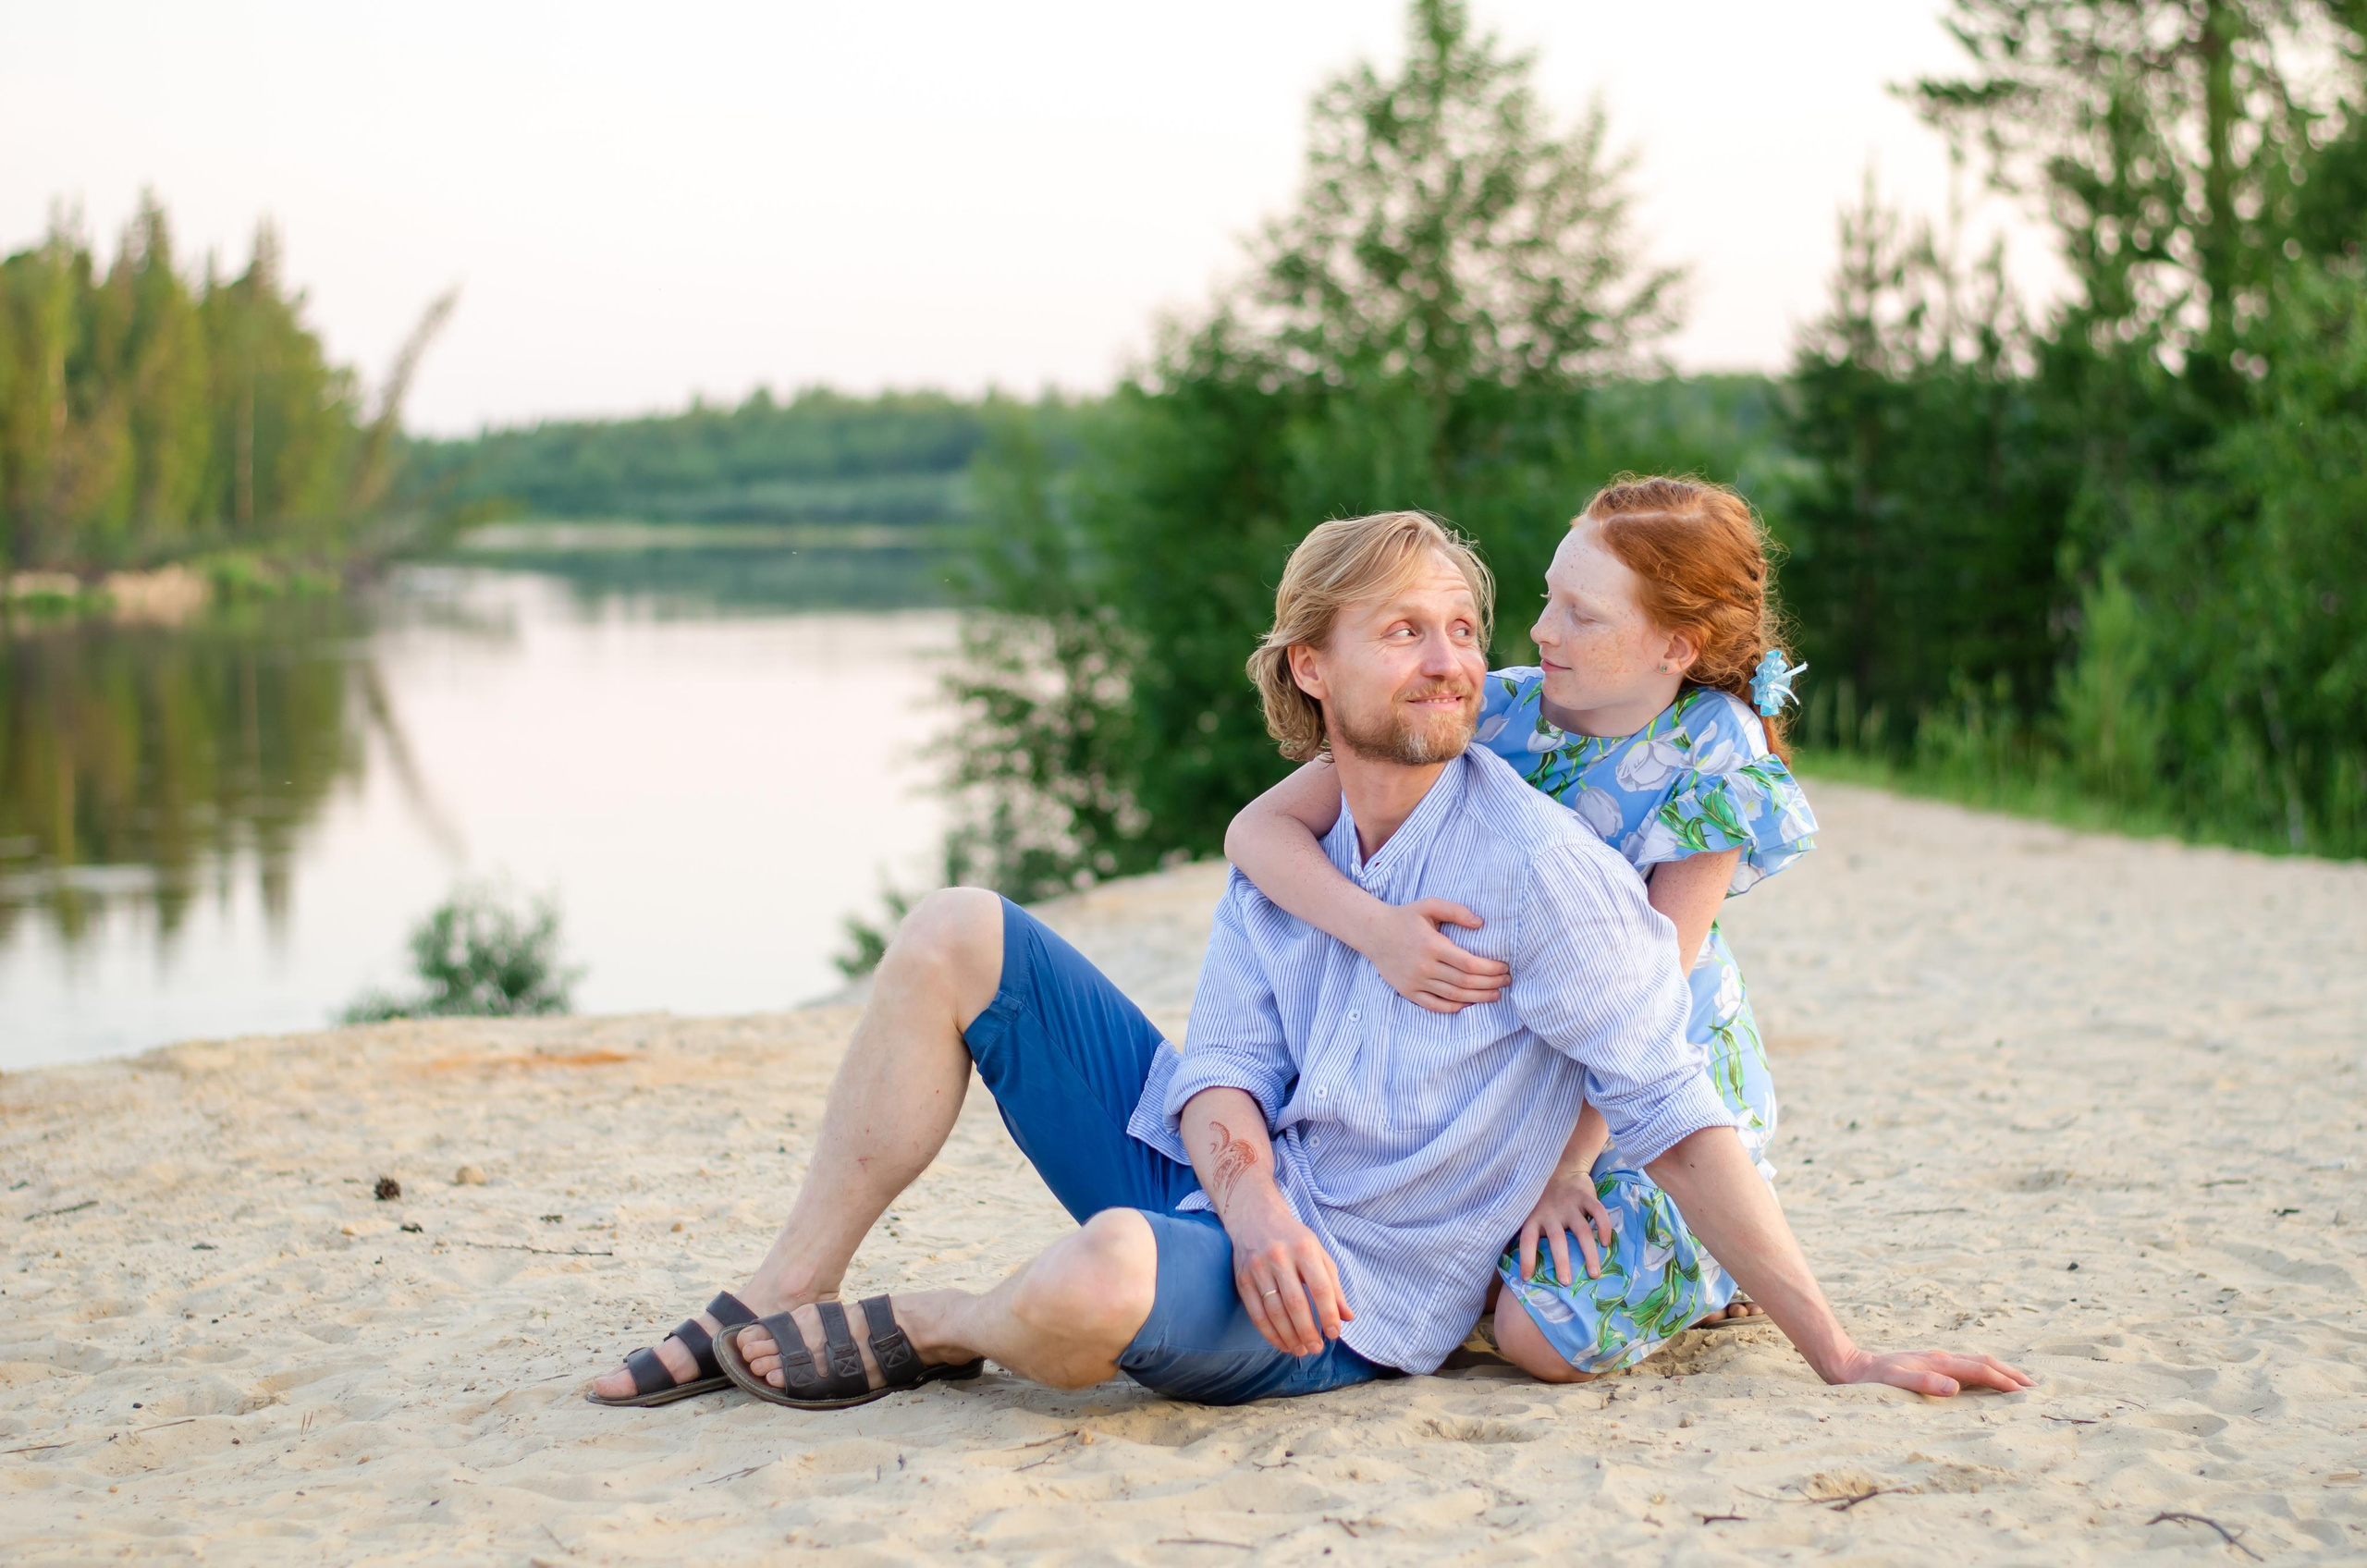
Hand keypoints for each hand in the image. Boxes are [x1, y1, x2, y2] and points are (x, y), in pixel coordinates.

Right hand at [1225, 1186, 1353, 1356]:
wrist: (1255, 1217)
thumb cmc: (1294, 1239)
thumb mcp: (1319, 1254)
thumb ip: (1334, 1286)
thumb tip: (1348, 1317)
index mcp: (1304, 1248)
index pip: (1320, 1287)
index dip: (1328, 1314)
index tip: (1334, 1334)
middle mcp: (1279, 1256)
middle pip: (1295, 1303)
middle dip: (1308, 1331)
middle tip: (1316, 1349)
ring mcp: (1258, 1268)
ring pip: (1274, 1311)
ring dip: (1289, 1336)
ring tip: (1302, 1350)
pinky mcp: (1242, 1278)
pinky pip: (1256, 1313)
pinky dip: (1270, 1333)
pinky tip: (1282, 1344)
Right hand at [1367, 898, 1508, 1013]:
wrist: (1372, 932)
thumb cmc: (1405, 917)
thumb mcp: (1429, 905)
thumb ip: (1456, 911)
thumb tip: (1481, 923)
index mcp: (1432, 945)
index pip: (1470, 964)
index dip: (1491, 969)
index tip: (1505, 967)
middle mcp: (1424, 966)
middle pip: (1465, 982)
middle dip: (1491, 984)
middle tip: (1507, 981)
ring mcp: (1415, 981)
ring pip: (1454, 996)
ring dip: (1479, 998)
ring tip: (1496, 995)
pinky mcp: (1407, 991)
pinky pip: (1434, 1006)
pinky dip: (1454, 1007)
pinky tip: (1469, 1003)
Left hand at [1515, 1168, 1616, 1285]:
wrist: (1561, 1167)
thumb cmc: (1542, 1199)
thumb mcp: (1527, 1211)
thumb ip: (1523, 1231)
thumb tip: (1506, 1257)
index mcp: (1534, 1218)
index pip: (1527, 1239)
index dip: (1526, 1258)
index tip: (1527, 1278)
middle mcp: (1551, 1213)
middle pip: (1557, 1240)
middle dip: (1561, 1261)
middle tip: (1565, 1283)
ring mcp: (1569, 1205)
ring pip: (1581, 1231)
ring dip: (1589, 1254)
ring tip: (1594, 1274)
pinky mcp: (1586, 1197)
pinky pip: (1598, 1212)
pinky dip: (1603, 1228)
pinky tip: (1606, 1243)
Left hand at [1826, 1347, 2034, 1397]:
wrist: (1849, 1367)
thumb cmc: (1872, 1380)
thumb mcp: (1894, 1382)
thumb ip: (1923, 1383)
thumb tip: (1955, 1388)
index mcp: (1938, 1361)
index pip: (1980, 1369)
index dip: (2004, 1381)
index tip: (2026, 1393)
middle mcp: (1941, 1357)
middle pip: (1984, 1361)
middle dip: (2010, 1373)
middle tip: (2034, 1387)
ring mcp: (1936, 1360)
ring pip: (1976, 1362)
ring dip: (2000, 1371)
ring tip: (2018, 1384)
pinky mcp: (1929, 1364)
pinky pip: (1965, 1367)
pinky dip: (1983, 1373)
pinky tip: (1984, 1382)